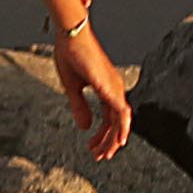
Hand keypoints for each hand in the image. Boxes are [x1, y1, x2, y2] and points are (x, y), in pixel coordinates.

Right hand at [52, 30, 132, 162]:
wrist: (71, 35)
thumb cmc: (71, 54)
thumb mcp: (72, 88)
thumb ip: (79, 107)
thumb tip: (85, 127)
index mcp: (105, 88)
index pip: (108, 118)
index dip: (102, 135)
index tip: (93, 148)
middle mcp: (113, 89)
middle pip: (116, 123)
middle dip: (108, 142)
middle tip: (100, 156)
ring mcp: (114, 87)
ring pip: (120, 121)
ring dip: (113, 140)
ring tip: (104, 154)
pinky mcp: (109, 87)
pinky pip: (120, 112)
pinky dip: (122, 128)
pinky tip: (119, 140)